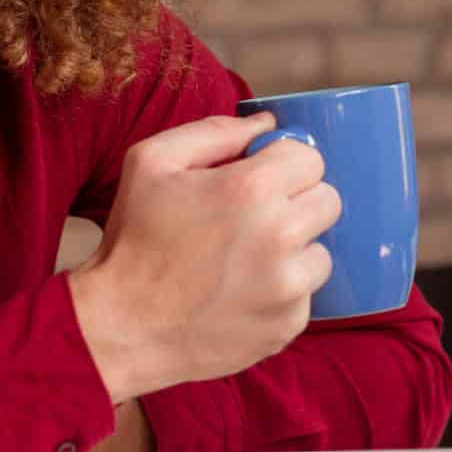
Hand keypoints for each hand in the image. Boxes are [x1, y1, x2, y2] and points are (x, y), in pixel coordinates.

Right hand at [68, 114, 339, 402]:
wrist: (122, 328)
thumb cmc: (134, 242)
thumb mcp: (151, 163)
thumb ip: (214, 132)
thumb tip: (265, 124)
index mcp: (251, 188)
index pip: (310, 157)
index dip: (282, 164)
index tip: (258, 179)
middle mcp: (280, 235)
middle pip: (328, 200)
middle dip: (296, 202)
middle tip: (254, 217)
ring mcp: (289, 286)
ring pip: (321, 250)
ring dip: (294, 251)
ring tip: (246, 260)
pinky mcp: (289, 325)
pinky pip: (305, 295)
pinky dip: (282, 292)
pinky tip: (241, 293)